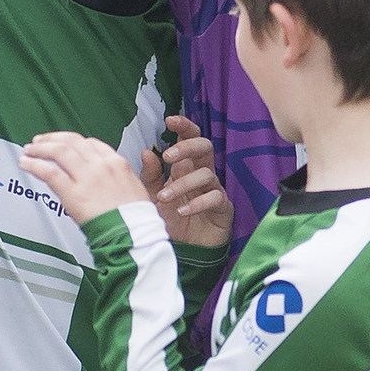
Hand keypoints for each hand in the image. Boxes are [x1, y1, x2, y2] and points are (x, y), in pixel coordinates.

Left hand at [19, 132, 148, 226]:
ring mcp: (86, 178)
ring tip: (29, 150)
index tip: (65, 143)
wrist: (134, 236)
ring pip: (59, 152)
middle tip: (41, 141)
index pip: (91, 143)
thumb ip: (118, 180)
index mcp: (117, 163)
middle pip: (72, 142)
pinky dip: (34, 165)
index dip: (74, 141)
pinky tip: (26, 164)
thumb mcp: (135, 190)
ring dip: (41, 149)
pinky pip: (49, 173)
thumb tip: (107, 180)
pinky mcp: (73, 193)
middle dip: (53, 139)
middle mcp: (101, 166)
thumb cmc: (135, 220)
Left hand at [145, 115, 231, 248]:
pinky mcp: (223, 207)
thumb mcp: (154, 196)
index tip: (170, 120)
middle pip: (204, 147)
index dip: (184, 127)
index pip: (189, 138)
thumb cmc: (171, 219)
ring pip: (206, 174)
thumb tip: (146, 152)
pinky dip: (197, 203)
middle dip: (187, 147)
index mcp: (185, 167)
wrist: (185, 250)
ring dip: (183, 184)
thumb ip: (150, 176)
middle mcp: (201, 173)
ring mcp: (214, 189)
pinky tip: (182, 210)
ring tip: (164, 198)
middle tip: (168, 156)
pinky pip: (215, 198)